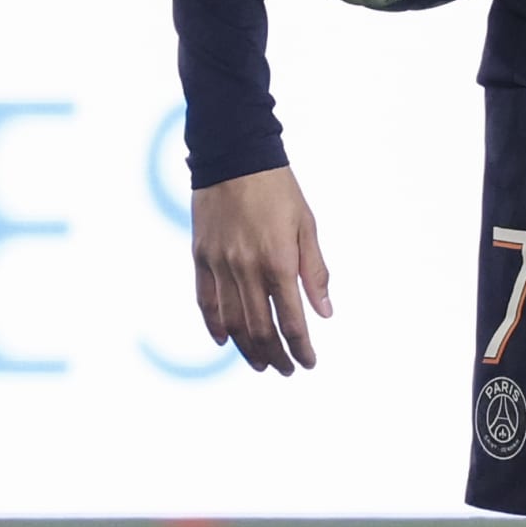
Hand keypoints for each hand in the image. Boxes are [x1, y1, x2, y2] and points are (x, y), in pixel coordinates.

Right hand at [191, 165, 331, 374]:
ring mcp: (220, 265)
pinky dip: (215, 325)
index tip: (309, 362)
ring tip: (261, 364)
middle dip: (276, 356)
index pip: (292, 321)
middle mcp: (247, 269)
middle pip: (261, 329)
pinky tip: (225, 340)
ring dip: (247, 349)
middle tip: (287, 369)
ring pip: (232, 322)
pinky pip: (206, 301)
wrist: (234, 157)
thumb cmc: (278, 189)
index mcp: (279, 261)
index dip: (301, 348)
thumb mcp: (307, 225)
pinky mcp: (201, 257)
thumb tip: (325, 312)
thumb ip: (315, 271)